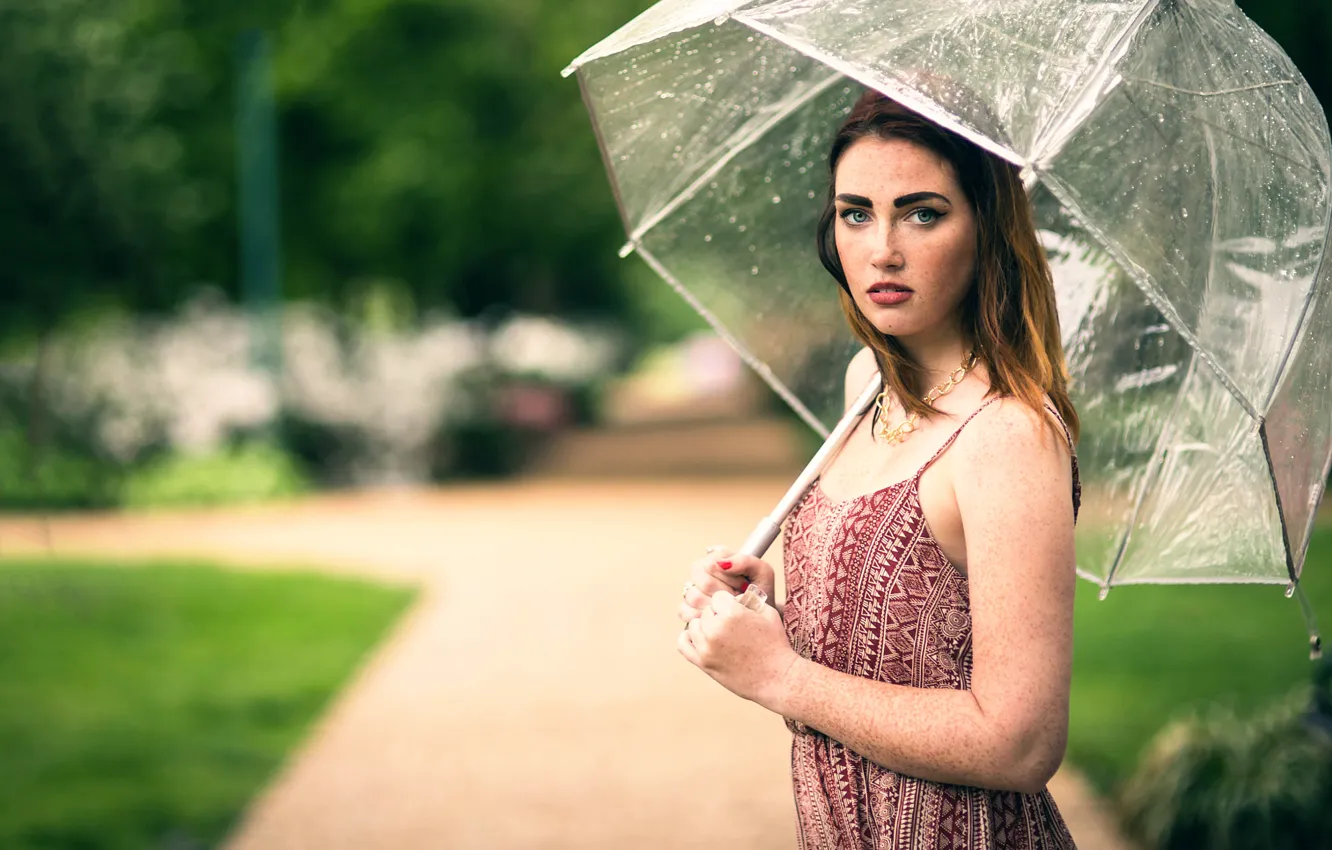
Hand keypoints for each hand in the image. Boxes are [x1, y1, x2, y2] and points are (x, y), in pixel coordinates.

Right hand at [678, 546, 776, 625]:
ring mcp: (691, 590)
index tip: (744, 584)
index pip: (711, 563)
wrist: (760, 618)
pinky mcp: (686, 609)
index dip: (729, 577)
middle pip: (702, 581)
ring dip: (716, 606)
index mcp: (716, 558)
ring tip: (730, 608)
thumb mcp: (762, 573)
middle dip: (724, 593)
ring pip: (694, 596)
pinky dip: (702, 617)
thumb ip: (745, 561)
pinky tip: (717, 617)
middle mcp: (700, 572)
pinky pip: (684, 611)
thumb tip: (721, 563)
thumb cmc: (759, 594)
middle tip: (738, 598)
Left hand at [678, 590, 801, 708]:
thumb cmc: (775, 644)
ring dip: (705, 627)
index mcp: (732, 613)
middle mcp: (715, 629)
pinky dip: (688, 638)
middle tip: (732, 625)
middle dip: (718, 615)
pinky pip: (683, 644)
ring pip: (694, 625)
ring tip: (721, 633)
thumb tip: (733, 594)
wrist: (777, 678)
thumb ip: (748, 598)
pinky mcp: (703, 662)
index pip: (718, 597)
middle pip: (706, 611)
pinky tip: (701, 638)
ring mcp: (706, 647)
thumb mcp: (767, 613)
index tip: (736, 611)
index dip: (729, 603)